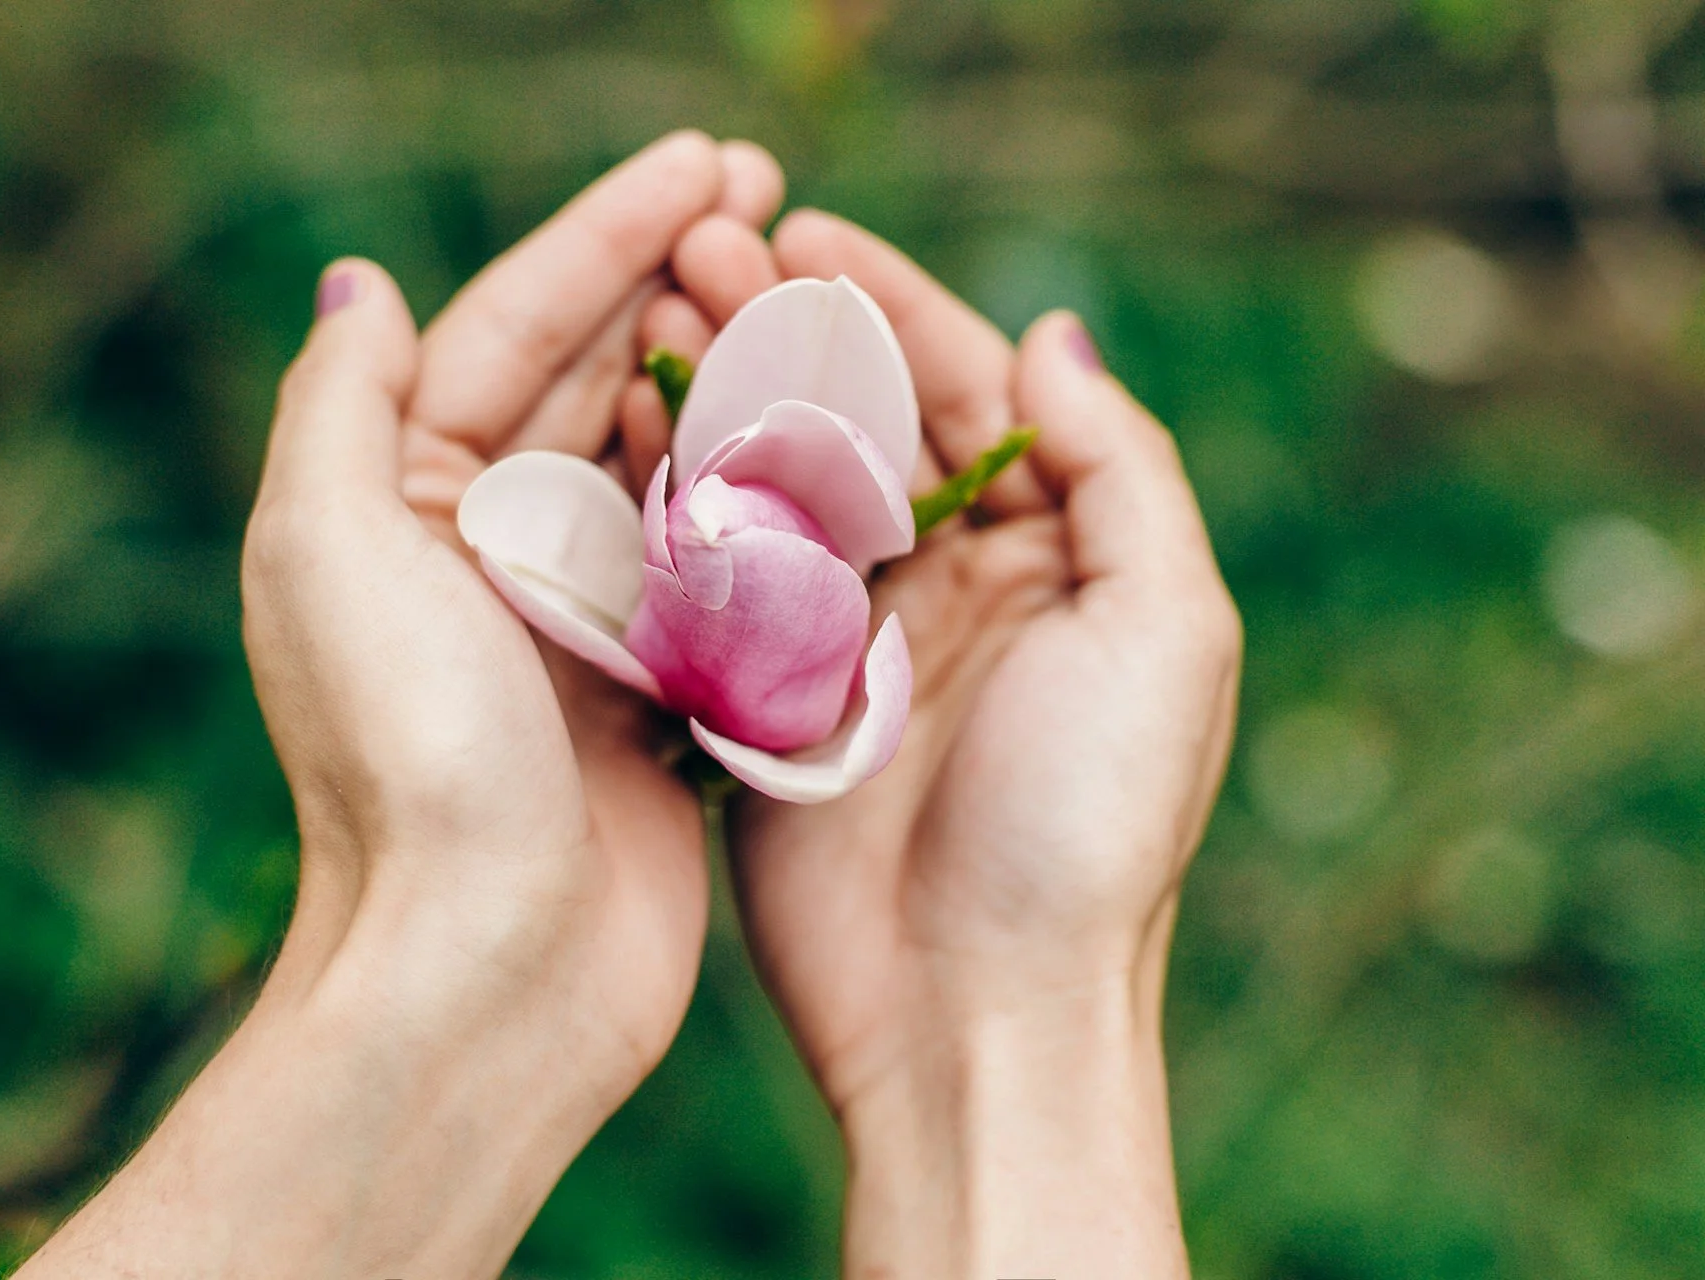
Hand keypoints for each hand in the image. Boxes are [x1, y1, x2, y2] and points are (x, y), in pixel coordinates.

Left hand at [17, 131, 782, 1279]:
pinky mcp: (649, 694)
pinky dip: (756, 493)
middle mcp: (480, 549)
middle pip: (589, 375)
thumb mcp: (331, 553)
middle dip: (677, 276)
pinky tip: (816, 430)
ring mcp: (572, 620)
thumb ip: (340, 404)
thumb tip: (359, 282)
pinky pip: (712, 561)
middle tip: (774, 195)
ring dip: (725, 368)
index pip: (510, 325)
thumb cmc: (409, 762)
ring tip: (806, 287)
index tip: (712, 157)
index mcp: (396, 501)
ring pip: (660, 458)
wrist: (486, 972)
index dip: (608, 228)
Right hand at [660, 208, 1240, 1276]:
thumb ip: (1119, 474)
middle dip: (787, 328)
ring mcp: (851, 643)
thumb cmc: (1087, 830)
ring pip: (781, 484)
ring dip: (722, 395)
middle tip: (699, 251)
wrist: (975, 1016)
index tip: (803, 231)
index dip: (891, 303)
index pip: (968, 391)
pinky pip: (721, 579)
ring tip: (649, 314)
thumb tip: (1056, 334)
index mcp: (1055, 557)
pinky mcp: (767, 703)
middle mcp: (952, 585)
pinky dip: (678, 503)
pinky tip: (624, 436)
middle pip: (863, 420)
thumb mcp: (1165, 636)